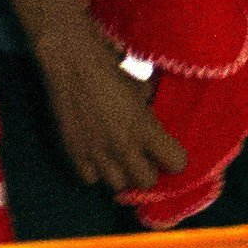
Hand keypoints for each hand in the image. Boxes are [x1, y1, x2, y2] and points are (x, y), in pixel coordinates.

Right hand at [31, 15, 186, 196]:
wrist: (71, 62)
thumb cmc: (111, 67)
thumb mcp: (143, 87)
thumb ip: (150, 112)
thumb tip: (154, 124)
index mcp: (146, 128)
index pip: (176, 163)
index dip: (175, 158)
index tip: (170, 151)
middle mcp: (124, 147)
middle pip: (146, 181)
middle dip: (148, 170)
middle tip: (144, 156)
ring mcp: (97, 153)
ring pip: (118, 185)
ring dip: (122, 172)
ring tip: (119, 157)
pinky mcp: (74, 153)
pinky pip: (91, 179)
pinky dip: (95, 170)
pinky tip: (97, 155)